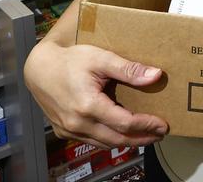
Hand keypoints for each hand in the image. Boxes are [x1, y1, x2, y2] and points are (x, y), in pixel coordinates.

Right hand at [25, 40, 167, 147]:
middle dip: (142, 139)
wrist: (39, 68)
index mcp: (88, 105)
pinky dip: (109, 140)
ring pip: (104, 143)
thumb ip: (129, 69)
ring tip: (146, 136)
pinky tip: (121, 134)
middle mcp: (77, 123)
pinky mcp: (64, 130)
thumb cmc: (69, 61)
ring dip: (127, 142)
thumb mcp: (101, 59)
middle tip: (159, 135)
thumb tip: (156, 75)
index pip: (125, 123)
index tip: (163, 124)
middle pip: (117, 139)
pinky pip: (91, 141)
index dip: (147, 125)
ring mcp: (69, 129)